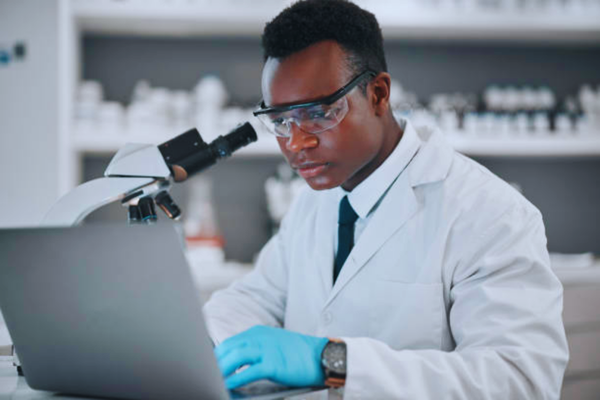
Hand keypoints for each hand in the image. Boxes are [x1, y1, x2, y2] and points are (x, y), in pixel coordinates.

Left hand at [214, 325, 328, 389]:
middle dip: (214, 364)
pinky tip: (228, 386)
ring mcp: (266, 349)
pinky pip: (248, 372)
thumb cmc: (297, 355)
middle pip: (228, 349)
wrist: (322, 355)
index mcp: (257, 333)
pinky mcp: (274, 363)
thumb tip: (234, 368)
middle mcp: (259, 338)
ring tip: (213, 381)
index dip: (216, 357)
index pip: (229, 343)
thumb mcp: (273, 345)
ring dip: (221, 371)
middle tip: (205, 377)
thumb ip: (254, 352)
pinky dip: (235, 379)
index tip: (207, 368)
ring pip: (234, 358)